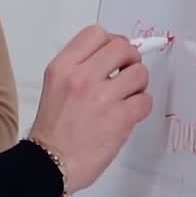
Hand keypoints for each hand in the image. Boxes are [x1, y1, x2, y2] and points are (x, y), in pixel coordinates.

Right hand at [29, 25, 152, 193]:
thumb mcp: (55, 86)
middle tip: (126, 73)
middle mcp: (81, 77)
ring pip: (139, 73)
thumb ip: (80, 68)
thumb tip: (113, 58)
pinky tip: (128, 114)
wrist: (50, 163)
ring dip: (138, 84)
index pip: (96, 33)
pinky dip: (141, 107)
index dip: (111, 42)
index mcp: (62, 67)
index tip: (114, 56)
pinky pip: (145, 100)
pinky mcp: (120, 118)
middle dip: (130, 59)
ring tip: (127, 96)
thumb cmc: (53, 128)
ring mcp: (102, 97)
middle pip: (122, 46)